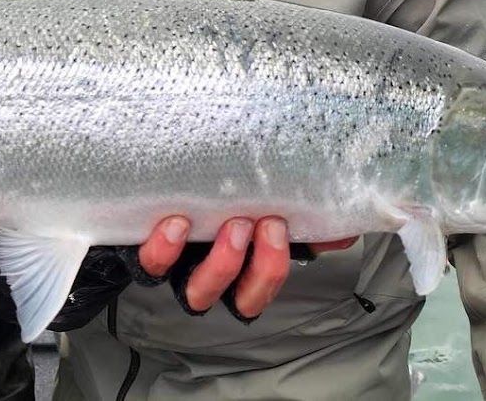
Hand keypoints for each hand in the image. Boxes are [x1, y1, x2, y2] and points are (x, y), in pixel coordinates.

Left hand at [138, 215, 357, 319]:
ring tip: (231, 226)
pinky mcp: (144, 254)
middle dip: (260, 267)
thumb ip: (300, 217)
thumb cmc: (209, 197)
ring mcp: (177, 269)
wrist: (142, 186)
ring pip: (199, 293)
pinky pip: (152, 265)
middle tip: (266, 226)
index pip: (260, 289)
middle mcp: (208, 276)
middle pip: (239, 299)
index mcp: (236, 267)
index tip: (286, 229)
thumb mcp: (256, 201)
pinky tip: (176, 224)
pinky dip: (164, 249)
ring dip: (222, 264)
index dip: (273, 270)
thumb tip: (343, 226)